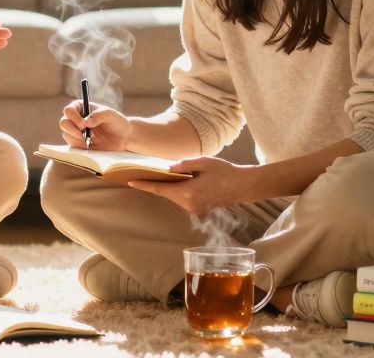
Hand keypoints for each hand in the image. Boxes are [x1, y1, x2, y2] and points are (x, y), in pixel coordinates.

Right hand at [59, 100, 131, 150]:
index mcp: (81, 107)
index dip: (74, 118)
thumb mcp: (111, 115)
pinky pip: (72, 145)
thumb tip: (85, 122)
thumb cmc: (117, 122)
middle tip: (86, 134)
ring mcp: (75, 131)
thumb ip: (98, 115)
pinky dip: (80, 146)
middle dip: (74, 130)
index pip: (68, 110)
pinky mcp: (77, 143)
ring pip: (66, 135)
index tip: (83, 124)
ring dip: (79, 139)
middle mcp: (75, 119)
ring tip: (93, 139)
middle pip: (63, 123)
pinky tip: (91, 145)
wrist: (123, 138)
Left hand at [127, 156, 258, 216]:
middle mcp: (190, 204)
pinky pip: (182, 200)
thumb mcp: (203, 162)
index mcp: (189, 192)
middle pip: (166, 193)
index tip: (131, 182)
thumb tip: (167, 169)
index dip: (145, 185)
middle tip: (144, 173)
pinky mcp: (199, 211)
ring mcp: (195, 210)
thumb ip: (183, 165)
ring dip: (169, 187)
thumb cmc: (224, 171)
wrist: (242, 186)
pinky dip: (178, 191)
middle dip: (156, 184)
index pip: (161, 189)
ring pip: (174, 197)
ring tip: (167, 175)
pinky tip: (181, 182)